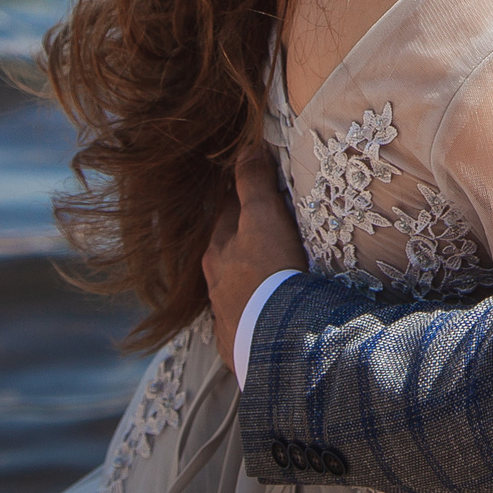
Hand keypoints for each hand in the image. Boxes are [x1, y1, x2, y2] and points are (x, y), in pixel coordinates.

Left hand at [204, 141, 305, 375]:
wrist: (277, 340)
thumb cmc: (270, 272)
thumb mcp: (263, 218)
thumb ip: (253, 183)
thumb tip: (246, 148)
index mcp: (218, 251)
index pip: (226, 213)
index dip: (238, 197)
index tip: (250, 185)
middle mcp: (215, 283)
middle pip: (224, 252)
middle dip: (237, 239)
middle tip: (260, 229)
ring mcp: (225, 315)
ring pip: (231, 288)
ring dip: (243, 279)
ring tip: (264, 276)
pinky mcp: (239, 343)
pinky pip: (243, 322)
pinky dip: (251, 313)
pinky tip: (264, 315)